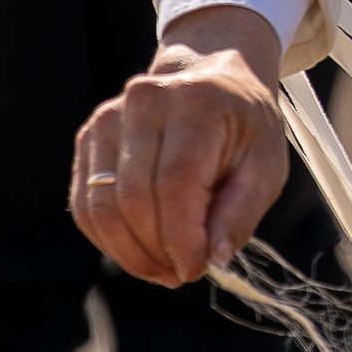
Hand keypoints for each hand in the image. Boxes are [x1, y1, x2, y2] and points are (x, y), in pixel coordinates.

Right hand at [71, 9, 288, 286]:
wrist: (212, 77)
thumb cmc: (244, 128)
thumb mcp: (265, 167)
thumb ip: (240, 214)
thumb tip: (212, 261)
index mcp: (195, 104)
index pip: (174, 184)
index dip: (181, 239)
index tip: (196, 269)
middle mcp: (144, 102)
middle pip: (133, 199)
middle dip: (156, 251)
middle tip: (181, 273)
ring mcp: (108, 118)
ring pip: (101, 206)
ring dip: (130, 253)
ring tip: (162, 268)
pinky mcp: (89, 138)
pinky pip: (85, 205)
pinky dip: (109, 240)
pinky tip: (139, 250)